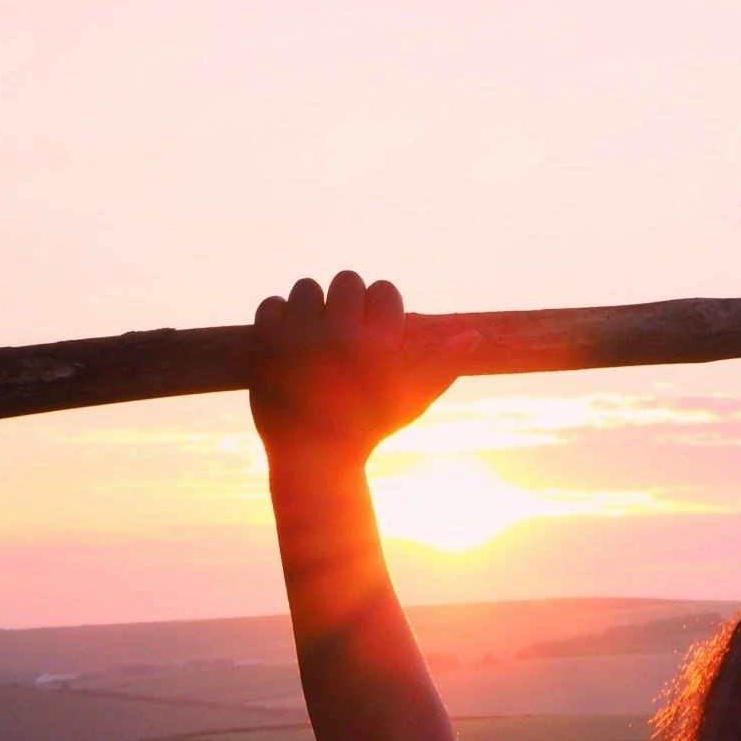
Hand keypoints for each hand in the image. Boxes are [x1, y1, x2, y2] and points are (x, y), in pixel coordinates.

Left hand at [249, 271, 478, 465]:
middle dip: (347, 302)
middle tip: (344, 330)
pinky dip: (280, 320)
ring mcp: (299, 339)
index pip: (383, 290)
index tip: (373, 329)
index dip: (380, 308)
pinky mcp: (265, 346)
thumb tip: (475, 335)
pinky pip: (272, 305)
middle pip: (346, 281)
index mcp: (378, 346)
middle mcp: (339, 336)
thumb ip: (443, 364)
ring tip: (316, 335)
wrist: (314, 459)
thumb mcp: (412, 399)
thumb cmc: (371, 427)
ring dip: (313, 307)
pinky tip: (291, 343)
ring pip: (307, 287)